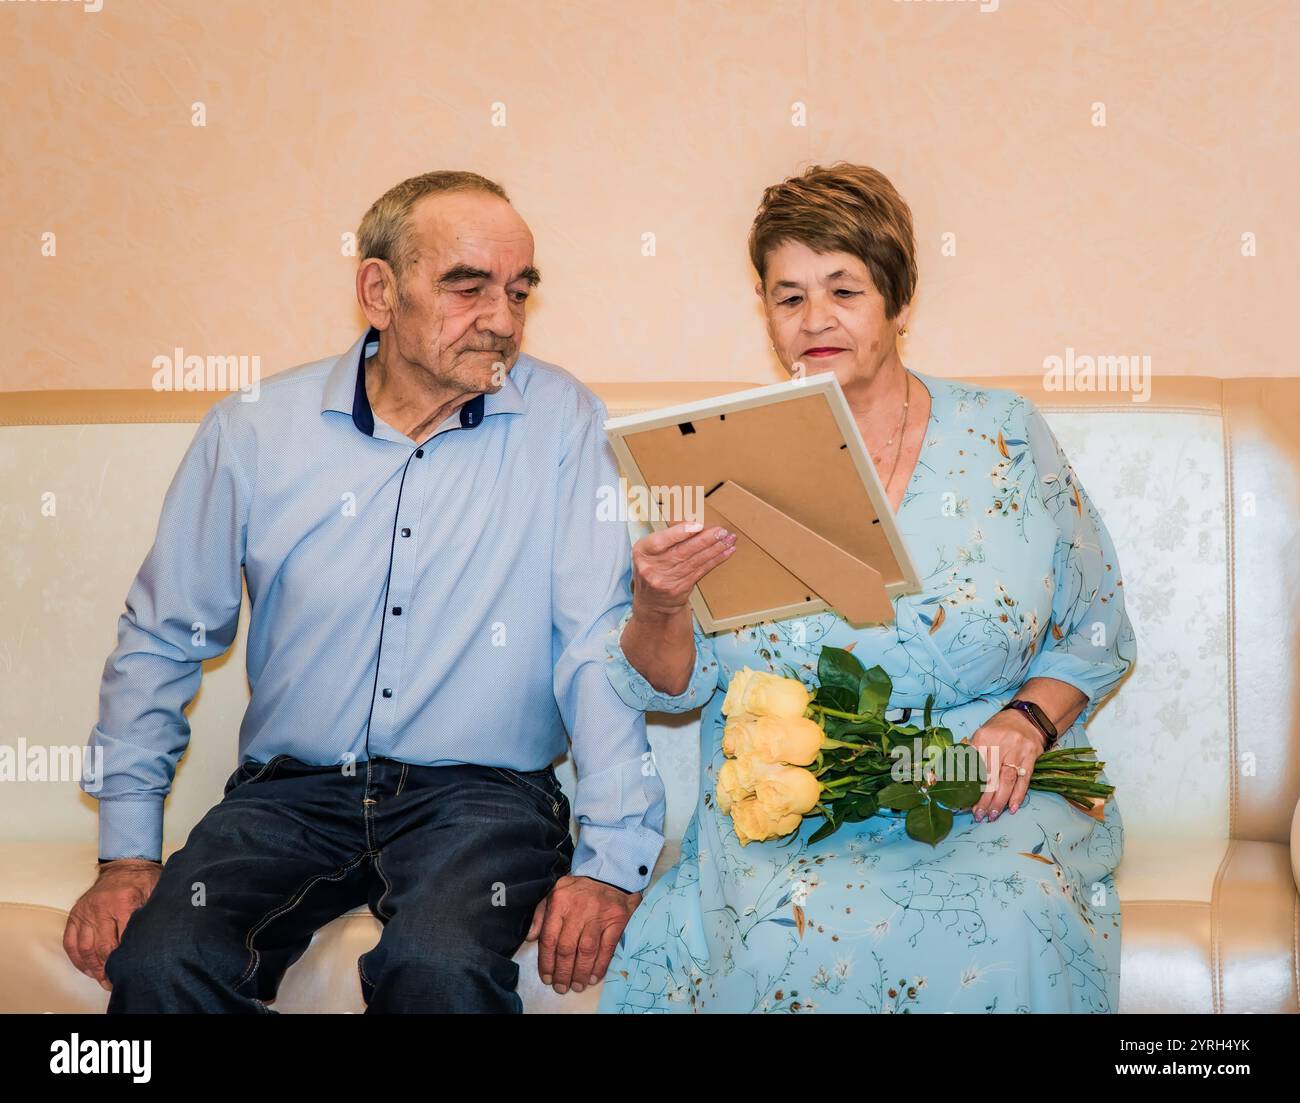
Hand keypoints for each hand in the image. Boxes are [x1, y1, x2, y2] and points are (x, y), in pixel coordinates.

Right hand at [63, 859, 160, 990]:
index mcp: (124, 902)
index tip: (131, 971)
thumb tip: (158, 939)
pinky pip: (70, 942)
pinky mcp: (75, 914)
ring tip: (102, 980)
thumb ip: (154, 914)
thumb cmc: (144, 880)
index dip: (126, 959)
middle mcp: (101, 908)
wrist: (125, 864)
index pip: (123, 939)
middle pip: (102, 947)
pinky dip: (77, 959)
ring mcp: (85, 911)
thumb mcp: (156, 892)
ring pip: (85, 948)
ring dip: (92, 968)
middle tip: (115, 982)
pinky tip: (87, 969)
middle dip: (108, 969)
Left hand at [525, 874, 640, 994]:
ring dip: (580, 972)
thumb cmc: (579, 888)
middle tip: (561, 987)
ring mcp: (599, 915)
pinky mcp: (616, 920)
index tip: (547, 977)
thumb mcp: (555, 893)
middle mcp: (578, 909)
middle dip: (563, 972)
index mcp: (560, 902)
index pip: (549, 938)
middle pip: (567, 948)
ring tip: (577, 985)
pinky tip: (594, 977)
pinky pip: (607, 948)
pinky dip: (600, 965)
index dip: (547, 962)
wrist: (611, 875)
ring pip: (586, 950)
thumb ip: (541, 914)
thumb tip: (531, 937)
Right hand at [631, 520, 735, 617]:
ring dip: (714, 549)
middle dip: (704, 540)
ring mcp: (666, 580)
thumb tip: (694, 524)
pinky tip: (726, 552)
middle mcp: (652, 567)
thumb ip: (666, 538)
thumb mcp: (649, 551)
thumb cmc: (652, 568)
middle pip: (681, 552)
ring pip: (694, 561)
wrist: (651, 602)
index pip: (659, 542)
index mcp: (642, 552)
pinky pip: (700, 571)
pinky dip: (715, 560)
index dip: (679, 533)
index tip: (697, 525)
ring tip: (728, 539)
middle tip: (720, 531)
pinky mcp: (680, 589)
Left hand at [965, 710, 1045, 821]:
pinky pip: (1024, 780)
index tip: (963, 803)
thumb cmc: (1000, 728)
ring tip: (992, 815)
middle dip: (983, 799)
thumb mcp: (982, 734)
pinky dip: (1018, 796)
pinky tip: (1012, 808)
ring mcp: (1017, 751)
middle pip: (990, 777)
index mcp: (983, 737)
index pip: (973, 767)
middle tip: (978, 815)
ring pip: (1006, 780)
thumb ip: (971, 752)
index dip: (968, 787)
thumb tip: (954, 775)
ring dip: (999, 801)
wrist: (1028, 717)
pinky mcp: (1031, 756)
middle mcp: (1000, 744)